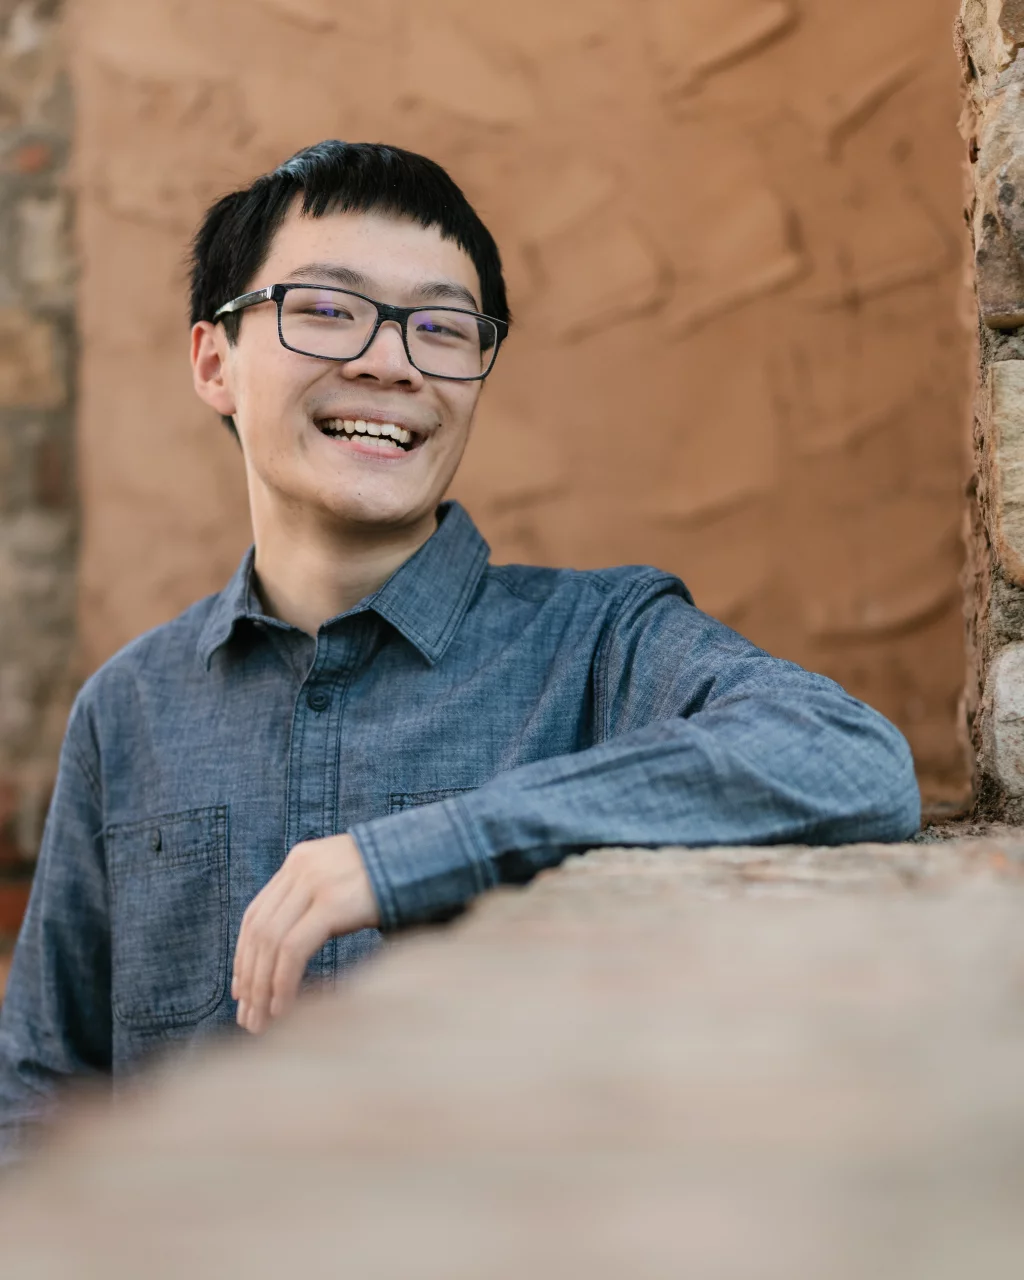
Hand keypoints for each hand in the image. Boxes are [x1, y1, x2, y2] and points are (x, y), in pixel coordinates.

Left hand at [232, 833, 379, 1034]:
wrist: (428, 857)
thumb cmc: (392, 879)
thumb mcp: (344, 882)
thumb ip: (316, 901)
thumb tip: (290, 950)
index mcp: (299, 860)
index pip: (255, 914)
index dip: (244, 955)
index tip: (242, 990)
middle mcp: (300, 867)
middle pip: (258, 931)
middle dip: (249, 979)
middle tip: (248, 1017)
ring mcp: (315, 882)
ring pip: (270, 943)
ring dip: (262, 988)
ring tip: (262, 1021)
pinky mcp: (331, 902)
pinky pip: (293, 949)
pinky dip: (283, 981)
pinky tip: (283, 1006)